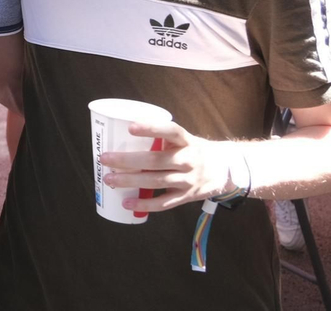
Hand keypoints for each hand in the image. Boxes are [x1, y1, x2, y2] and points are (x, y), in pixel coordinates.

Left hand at [100, 120, 235, 212]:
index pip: (171, 131)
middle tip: (105, 158)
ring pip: (156, 181)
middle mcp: (189, 160)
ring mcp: (189, 180)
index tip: (130, 126)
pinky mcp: (187, 197)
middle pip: (156, 161)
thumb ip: (161, 137)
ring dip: (131, 181)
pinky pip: (164, 203)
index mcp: (187, 141)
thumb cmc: (195, 150)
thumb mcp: (185, 139)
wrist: (225, 170)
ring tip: (110, 179)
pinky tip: (127, 202)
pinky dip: (145, 204)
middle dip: (128, 161)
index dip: (151, 128)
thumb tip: (123, 132)